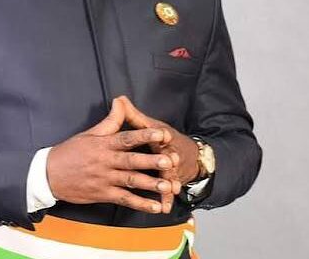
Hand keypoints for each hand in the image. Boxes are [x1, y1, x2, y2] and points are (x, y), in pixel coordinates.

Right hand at [46, 97, 180, 213]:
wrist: (48, 175)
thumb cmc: (71, 152)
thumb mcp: (89, 133)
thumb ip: (110, 121)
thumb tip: (120, 101)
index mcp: (104, 144)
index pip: (126, 138)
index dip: (144, 136)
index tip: (161, 134)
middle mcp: (106, 161)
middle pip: (132, 161)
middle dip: (152, 161)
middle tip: (169, 160)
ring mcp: (105, 179)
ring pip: (131, 181)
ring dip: (150, 184)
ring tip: (168, 185)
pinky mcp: (103, 194)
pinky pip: (124, 200)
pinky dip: (140, 204)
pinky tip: (155, 206)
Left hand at [118, 95, 199, 212]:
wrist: (190, 155)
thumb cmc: (165, 139)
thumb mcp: (151, 125)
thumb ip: (133, 115)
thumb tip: (118, 99)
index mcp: (161, 138)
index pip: (161, 134)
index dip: (160, 134)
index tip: (164, 135)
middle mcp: (168, 153)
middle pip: (167, 156)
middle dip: (168, 160)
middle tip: (168, 163)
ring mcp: (171, 169)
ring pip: (170, 175)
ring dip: (169, 182)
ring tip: (169, 189)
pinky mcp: (171, 182)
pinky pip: (168, 193)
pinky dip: (166, 200)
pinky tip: (162, 209)